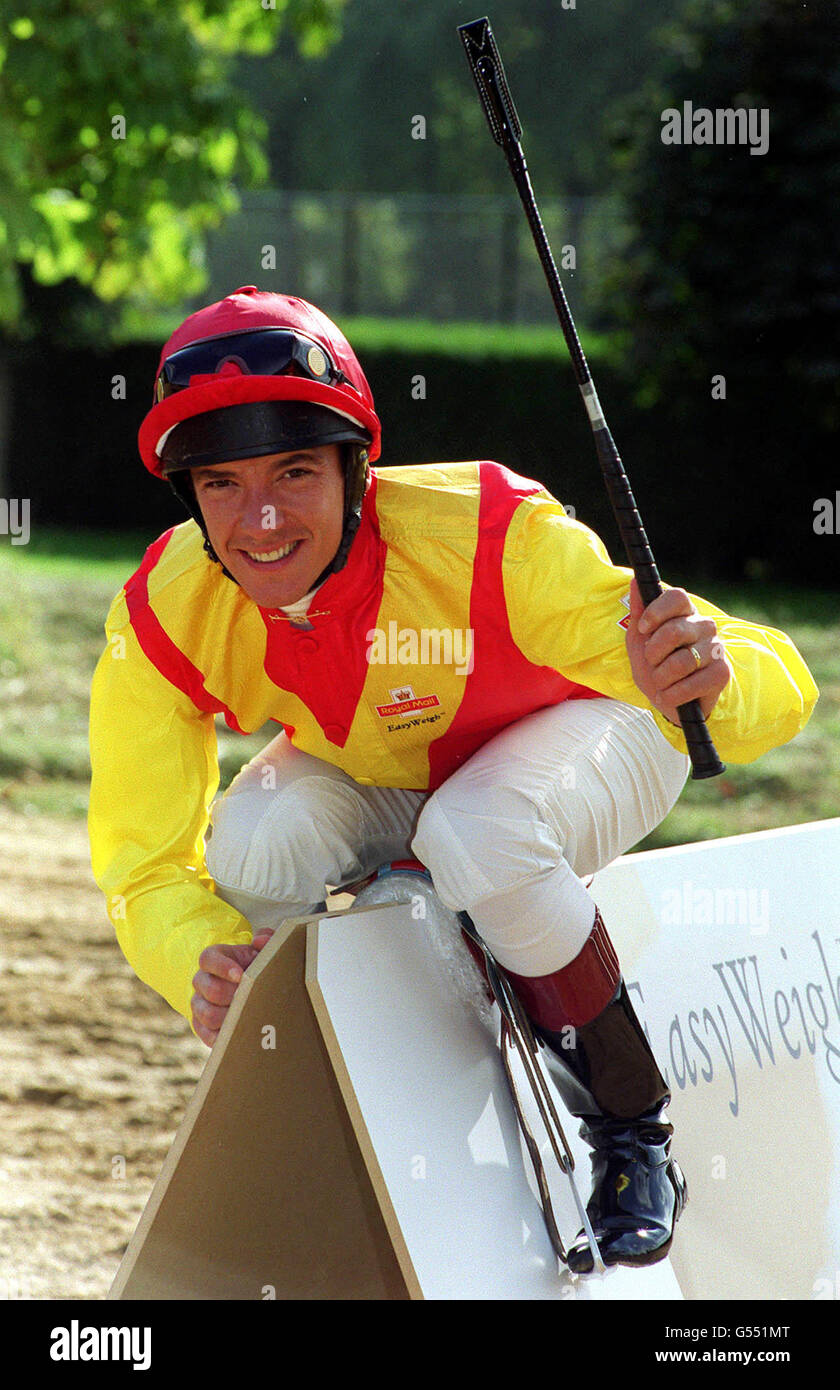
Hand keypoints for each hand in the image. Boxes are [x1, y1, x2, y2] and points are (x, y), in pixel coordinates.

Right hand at [191, 930, 273, 1047]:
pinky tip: (239, 1033)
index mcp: (213, 959)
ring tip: (248, 1016)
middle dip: (232, 995)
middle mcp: (202, 980)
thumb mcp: (260, 950)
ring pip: (207, 1014)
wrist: (247, 988)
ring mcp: (199, 1004)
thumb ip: (266, 939)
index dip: (223, 967)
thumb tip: (260, 940)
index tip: (241, 975)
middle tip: (251, 998)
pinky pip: (205, 1034)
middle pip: (210, 989)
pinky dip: (222, 1036)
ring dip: (229, 1017)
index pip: (208, 959)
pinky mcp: (200, 1025)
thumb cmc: (254, 967)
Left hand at [625, 578, 730, 724]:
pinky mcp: (721, 673)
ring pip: (681, 661)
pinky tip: (670, 695)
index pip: (677, 597)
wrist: (670, 702)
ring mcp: (716, 649)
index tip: (642, 629)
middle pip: (674, 631)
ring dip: (661, 678)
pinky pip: (690, 684)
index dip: (656, 612)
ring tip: (661, 682)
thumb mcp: (639, 642)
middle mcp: (704, 626)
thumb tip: (634, 581)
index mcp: (685, 614)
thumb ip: (638, 613)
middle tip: (652, 663)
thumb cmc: (656, 668)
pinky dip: (672, 695)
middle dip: (653, 654)